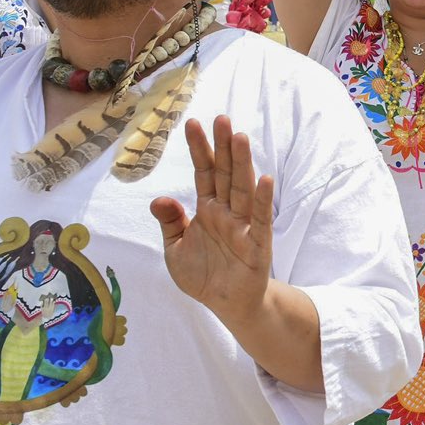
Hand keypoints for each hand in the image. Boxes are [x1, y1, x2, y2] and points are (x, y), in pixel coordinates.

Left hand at [151, 116, 273, 322]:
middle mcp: (226, 212)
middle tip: (221, 118)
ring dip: (242, 163)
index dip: (198, 149)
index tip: (191, 123)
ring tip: (240, 137)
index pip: (203, 173)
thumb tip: (159, 199)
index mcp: (207, 209)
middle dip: (223, 146)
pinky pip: (260, 219)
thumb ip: (169, 223)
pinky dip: (261, 200)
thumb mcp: (175, 248)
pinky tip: (264, 179)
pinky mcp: (257, 244)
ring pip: (242, 188)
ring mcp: (243, 225)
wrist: (226, 305)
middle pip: (224, 173)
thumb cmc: (203, 274)